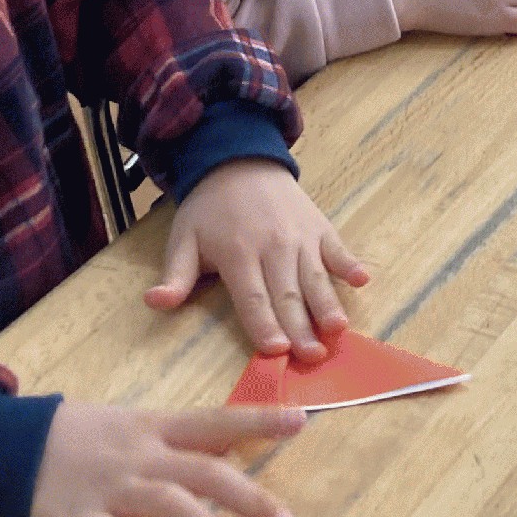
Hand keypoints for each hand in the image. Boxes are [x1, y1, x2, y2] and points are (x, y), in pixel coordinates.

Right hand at [28, 400, 301, 516]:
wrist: (14, 446)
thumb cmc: (89, 437)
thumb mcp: (141, 426)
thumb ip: (186, 438)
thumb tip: (240, 443)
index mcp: (159, 428)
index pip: (218, 421)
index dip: (260, 421)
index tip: (302, 423)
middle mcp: (143, 456)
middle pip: (204, 471)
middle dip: (248, 498)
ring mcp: (111, 487)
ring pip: (167, 503)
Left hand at [149, 159, 367, 359]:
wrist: (240, 159)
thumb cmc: (209, 209)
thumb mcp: (184, 239)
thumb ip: (175, 275)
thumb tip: (154, 302)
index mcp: (238, 252)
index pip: (252, 297)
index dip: (264, 325)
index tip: (275, 352)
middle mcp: (273, 245)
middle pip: (287, 293)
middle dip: (300, 327)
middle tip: (312, 357)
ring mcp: (300, 235)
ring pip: (315, 276)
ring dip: (327, 304)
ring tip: (337, 329)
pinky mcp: (320, 226)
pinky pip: (337, 247)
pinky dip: (350, 264)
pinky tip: (362, 280)